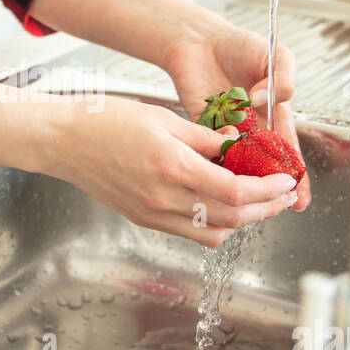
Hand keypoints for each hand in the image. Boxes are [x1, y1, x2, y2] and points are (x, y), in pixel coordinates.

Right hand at [38, 96, 298, 248]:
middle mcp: (164, 197)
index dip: (266, 190)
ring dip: (243, 220)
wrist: (64, 142)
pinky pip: (191, 232)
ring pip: (214, 232)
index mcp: (172, 166)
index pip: (234, 190)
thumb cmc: (106, 122)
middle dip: (265, 209)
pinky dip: (215, 223)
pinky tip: (223, 205)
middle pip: (231, 217)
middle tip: (283, 196)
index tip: (285, 182)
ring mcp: (153, 213)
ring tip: (259, 201)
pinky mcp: (145, 219)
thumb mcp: (163, 117)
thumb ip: (204, 136)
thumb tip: (236, 144)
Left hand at [160, 21, 310, 209]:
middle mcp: (251, 126)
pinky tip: (226, 145)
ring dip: (244, 172)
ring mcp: (228, 128)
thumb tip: (265, 99)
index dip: (296, 175)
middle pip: (264, 165)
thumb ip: (283, 77)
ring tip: (250, 185)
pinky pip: (211, 145)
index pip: (288, 150)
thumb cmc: (239, 45)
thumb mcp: (275, 55)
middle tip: (276, 203)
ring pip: (238, 161)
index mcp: (273, 112)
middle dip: (270, 187)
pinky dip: (218, 148)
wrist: (200, 40)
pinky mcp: (203, 125)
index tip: (300, 198)